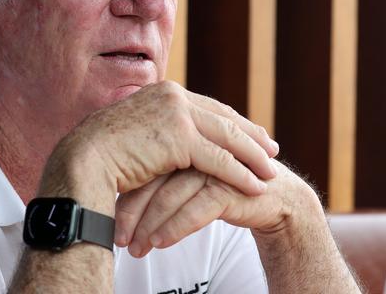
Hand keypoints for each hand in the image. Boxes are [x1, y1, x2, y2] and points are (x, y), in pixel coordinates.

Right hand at [41, 81, 278, 214]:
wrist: (82, 159)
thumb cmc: (102, 153)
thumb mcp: (134, 133)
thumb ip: (155, 130)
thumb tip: (168, 143)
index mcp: (161, 91)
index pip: (206, 106)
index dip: (231, 121)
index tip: (250, 133)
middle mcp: (172, 95)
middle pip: (223, 117)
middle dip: (250, 135)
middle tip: (271, 149)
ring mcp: (176, 112)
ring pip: (227, 136)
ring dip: (253, 156)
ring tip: (270, 172)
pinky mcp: (179, 136)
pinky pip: (219, 158)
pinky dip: (241, 174)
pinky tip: (256, 185)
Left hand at [114, 160, 310, 256]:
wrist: (276, 198)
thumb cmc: (224, 186)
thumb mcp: (188, 176)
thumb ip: (161, 174)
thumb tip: (118, 188)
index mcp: (181, 136)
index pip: (144, 163)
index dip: (125, 191)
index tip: (109, 218)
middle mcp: (196, 146)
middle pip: (154, 178)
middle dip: (133, 211)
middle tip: (118, 237)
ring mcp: (215, 163)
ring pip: (172, 194)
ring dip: (150, 224)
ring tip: (135, 248)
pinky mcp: (232, 184)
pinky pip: (197, 208)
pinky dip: (175, 227)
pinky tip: (160, 243)